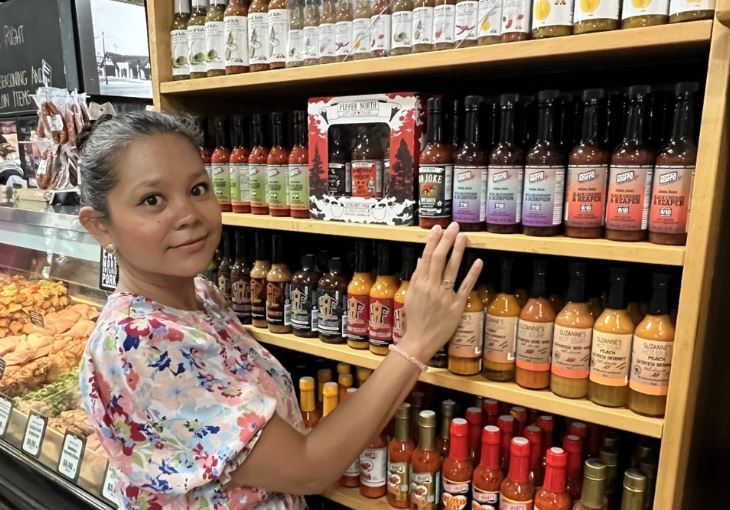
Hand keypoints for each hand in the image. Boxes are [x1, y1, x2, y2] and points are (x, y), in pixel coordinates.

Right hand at [399, 222, 482, 361]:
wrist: (420, 340)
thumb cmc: (415, 319)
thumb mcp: (410, 295)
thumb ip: (417, 276)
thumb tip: (422, 259)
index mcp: (420, 284)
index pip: (427, 257)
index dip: (433, 241)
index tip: (437, 228)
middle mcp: (432, 287)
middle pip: (440, 258)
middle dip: (446, 240)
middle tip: (453, 226)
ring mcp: (445, 296)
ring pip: (452, 269)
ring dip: (458, 251)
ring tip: (463, 236)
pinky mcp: (456, 306)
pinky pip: (465, 287)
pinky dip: (472, 274)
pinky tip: (478, 261)